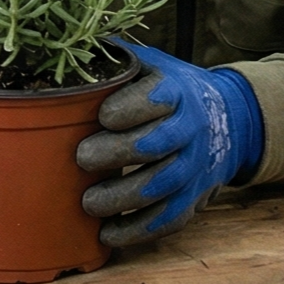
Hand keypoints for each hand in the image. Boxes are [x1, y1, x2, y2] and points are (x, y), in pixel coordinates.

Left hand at [76, 44, 263, 247]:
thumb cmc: (168, 88)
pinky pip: (170, 218)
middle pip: (157, 145)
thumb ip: (114, 60)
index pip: (157, 99)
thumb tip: (57, 49)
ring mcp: (195, 166)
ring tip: (89, 203)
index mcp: (177, 91)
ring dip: (124, 198)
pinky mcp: (194, 196)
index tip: (102, 116)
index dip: (129, 109)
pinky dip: (139, 230)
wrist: (227, 117)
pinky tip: (109, 234)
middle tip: (82, 158)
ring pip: (163, 186)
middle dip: (118, 153)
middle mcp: (191, 129)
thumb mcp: (150, 64)